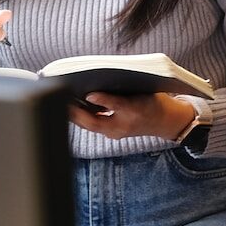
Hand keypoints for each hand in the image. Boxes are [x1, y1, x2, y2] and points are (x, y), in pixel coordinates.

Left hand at [70, 92, 196, 139]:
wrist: (166, 121)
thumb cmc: (154, 105)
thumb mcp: (138, 97)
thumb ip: (115, 98)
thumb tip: (92, 95)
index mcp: (125, 120)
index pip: (103, 113)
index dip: (90, 104)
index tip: (79, 94)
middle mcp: (116, 129)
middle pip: (89, 123)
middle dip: (73, 112)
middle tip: (59, 98)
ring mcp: (114, 131)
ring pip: (89, 124)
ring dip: (76, 114)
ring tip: (63, 99)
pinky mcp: (112, 130)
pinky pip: (94, 123)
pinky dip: (84, 115)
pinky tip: (77, 104)